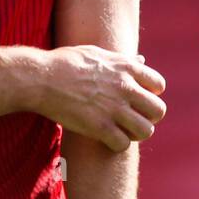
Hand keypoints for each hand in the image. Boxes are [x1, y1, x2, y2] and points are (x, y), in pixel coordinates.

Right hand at [39, 45, 164, 150]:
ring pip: (146, 131)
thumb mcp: (96, 54)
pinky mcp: (99, 127)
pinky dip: (117, 145)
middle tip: (133, 120)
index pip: (158, 85)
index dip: (150, 95)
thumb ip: (122, 61)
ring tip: (122, 132)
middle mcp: (125, 87)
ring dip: (135, 134)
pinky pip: (123, 144)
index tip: (137, 100)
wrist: (40, 78)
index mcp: (126, 68)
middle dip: (148, 117)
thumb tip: (142, 61)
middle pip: (158, 110)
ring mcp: (113, 108)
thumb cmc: (64, 63)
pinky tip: (106, 139)